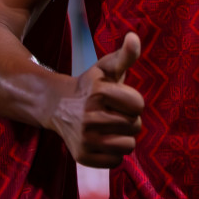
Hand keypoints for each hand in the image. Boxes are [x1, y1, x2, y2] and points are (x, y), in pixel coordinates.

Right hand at [51, 32, 145, 167]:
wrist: (59, 106)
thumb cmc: (91, 85)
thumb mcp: (107, 67)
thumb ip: (125, 55)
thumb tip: (134, 37)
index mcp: (99, 93)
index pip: (139, 105)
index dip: (133, 101)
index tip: (119, 98)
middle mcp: (90, 117)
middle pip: (135, 126)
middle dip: (129, 119)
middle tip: (113, 112)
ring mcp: (85, 139)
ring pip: (128, 146)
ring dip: (124, 137)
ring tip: (110, 127)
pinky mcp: (82, 156)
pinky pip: (116, 161)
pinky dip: (114, 153)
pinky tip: (103, 140)